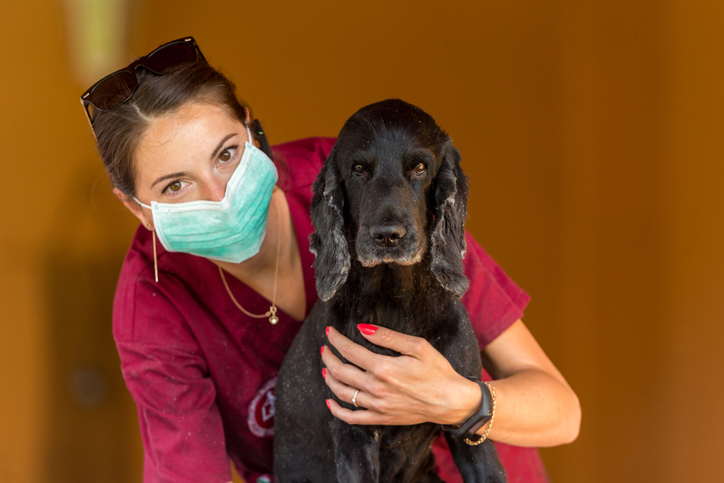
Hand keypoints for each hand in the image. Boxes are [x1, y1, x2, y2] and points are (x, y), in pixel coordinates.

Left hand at [321, 324, 481, 426]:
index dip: (336, 340)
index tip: (330, 332)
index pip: (350, 351)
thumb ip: (387, 337)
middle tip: (325, 348)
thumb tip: (362, 328)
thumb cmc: (438, 371)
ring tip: (326, 369)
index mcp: (384, 368)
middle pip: (341, 372)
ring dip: (330, 380)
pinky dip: (337, 411)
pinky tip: (331, 401)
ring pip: (343, 394)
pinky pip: (353, 418)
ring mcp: (378, 406)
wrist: (452, 401)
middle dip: (328, 357)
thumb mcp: (418, 346)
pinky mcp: (382, 418)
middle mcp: (377, 388)